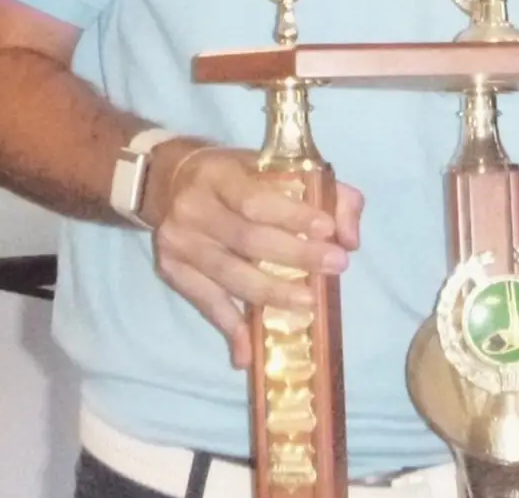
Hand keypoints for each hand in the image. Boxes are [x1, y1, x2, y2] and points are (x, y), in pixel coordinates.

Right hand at [146, 143, 363, 368]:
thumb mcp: (277, 167)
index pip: (256, 199)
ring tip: (308, 305)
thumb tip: (350, 238)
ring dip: (271, 294)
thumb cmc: (238, 177)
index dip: (293, 215)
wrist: (169, 181)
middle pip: (247, 239)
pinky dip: (229, 327)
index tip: (328, 230)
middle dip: (295, 256)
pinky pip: (206, 303)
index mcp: (220, 176)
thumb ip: (327, 192)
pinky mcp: (171, 270)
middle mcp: (194, 208)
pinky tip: (249, 350)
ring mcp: (180, 242)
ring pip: (229, 275)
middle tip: (335, 266)